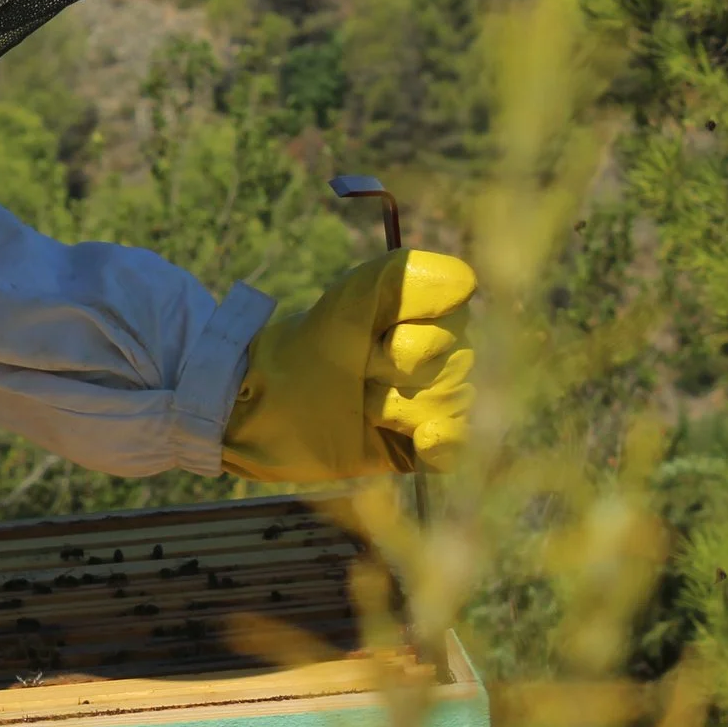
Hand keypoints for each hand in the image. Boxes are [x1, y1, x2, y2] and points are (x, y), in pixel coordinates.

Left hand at [218, 249, 475, 482]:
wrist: (262, 412)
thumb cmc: (300, 351)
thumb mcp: (343, 307)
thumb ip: (396, 280)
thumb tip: (465, 283)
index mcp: (419, 310)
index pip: (457, 306)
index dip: (418, 323)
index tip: (376, 333)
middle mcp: (433, 353)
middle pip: (456, 359)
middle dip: (398, 369)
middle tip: (357, 374)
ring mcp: (428, 400)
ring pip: (453, 400)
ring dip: (398, 407)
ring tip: (361, 406)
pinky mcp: (419, 446)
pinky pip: (457, 445)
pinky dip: (444, 442)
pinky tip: (422, 439)